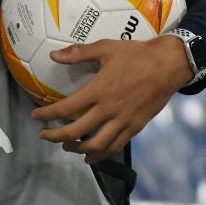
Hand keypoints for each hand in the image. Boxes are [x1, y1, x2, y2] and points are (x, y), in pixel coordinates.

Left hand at [30, 35, 192, 163]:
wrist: (169, 65)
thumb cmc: (136, 54)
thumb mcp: (106, 48)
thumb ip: (78, 53)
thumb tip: (53, 55)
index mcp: (98, 90)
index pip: (65, 109)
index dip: (47, 115)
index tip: (35, 117)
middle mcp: (108, 109)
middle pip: (76, 132)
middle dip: (55, 136)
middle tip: (44, 135)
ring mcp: (123, 121)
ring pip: (96, 145)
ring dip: (77, 149)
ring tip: (66, 146)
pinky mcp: (136, 127)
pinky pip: (116, 146)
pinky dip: (101, 154)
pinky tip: (91, 156)